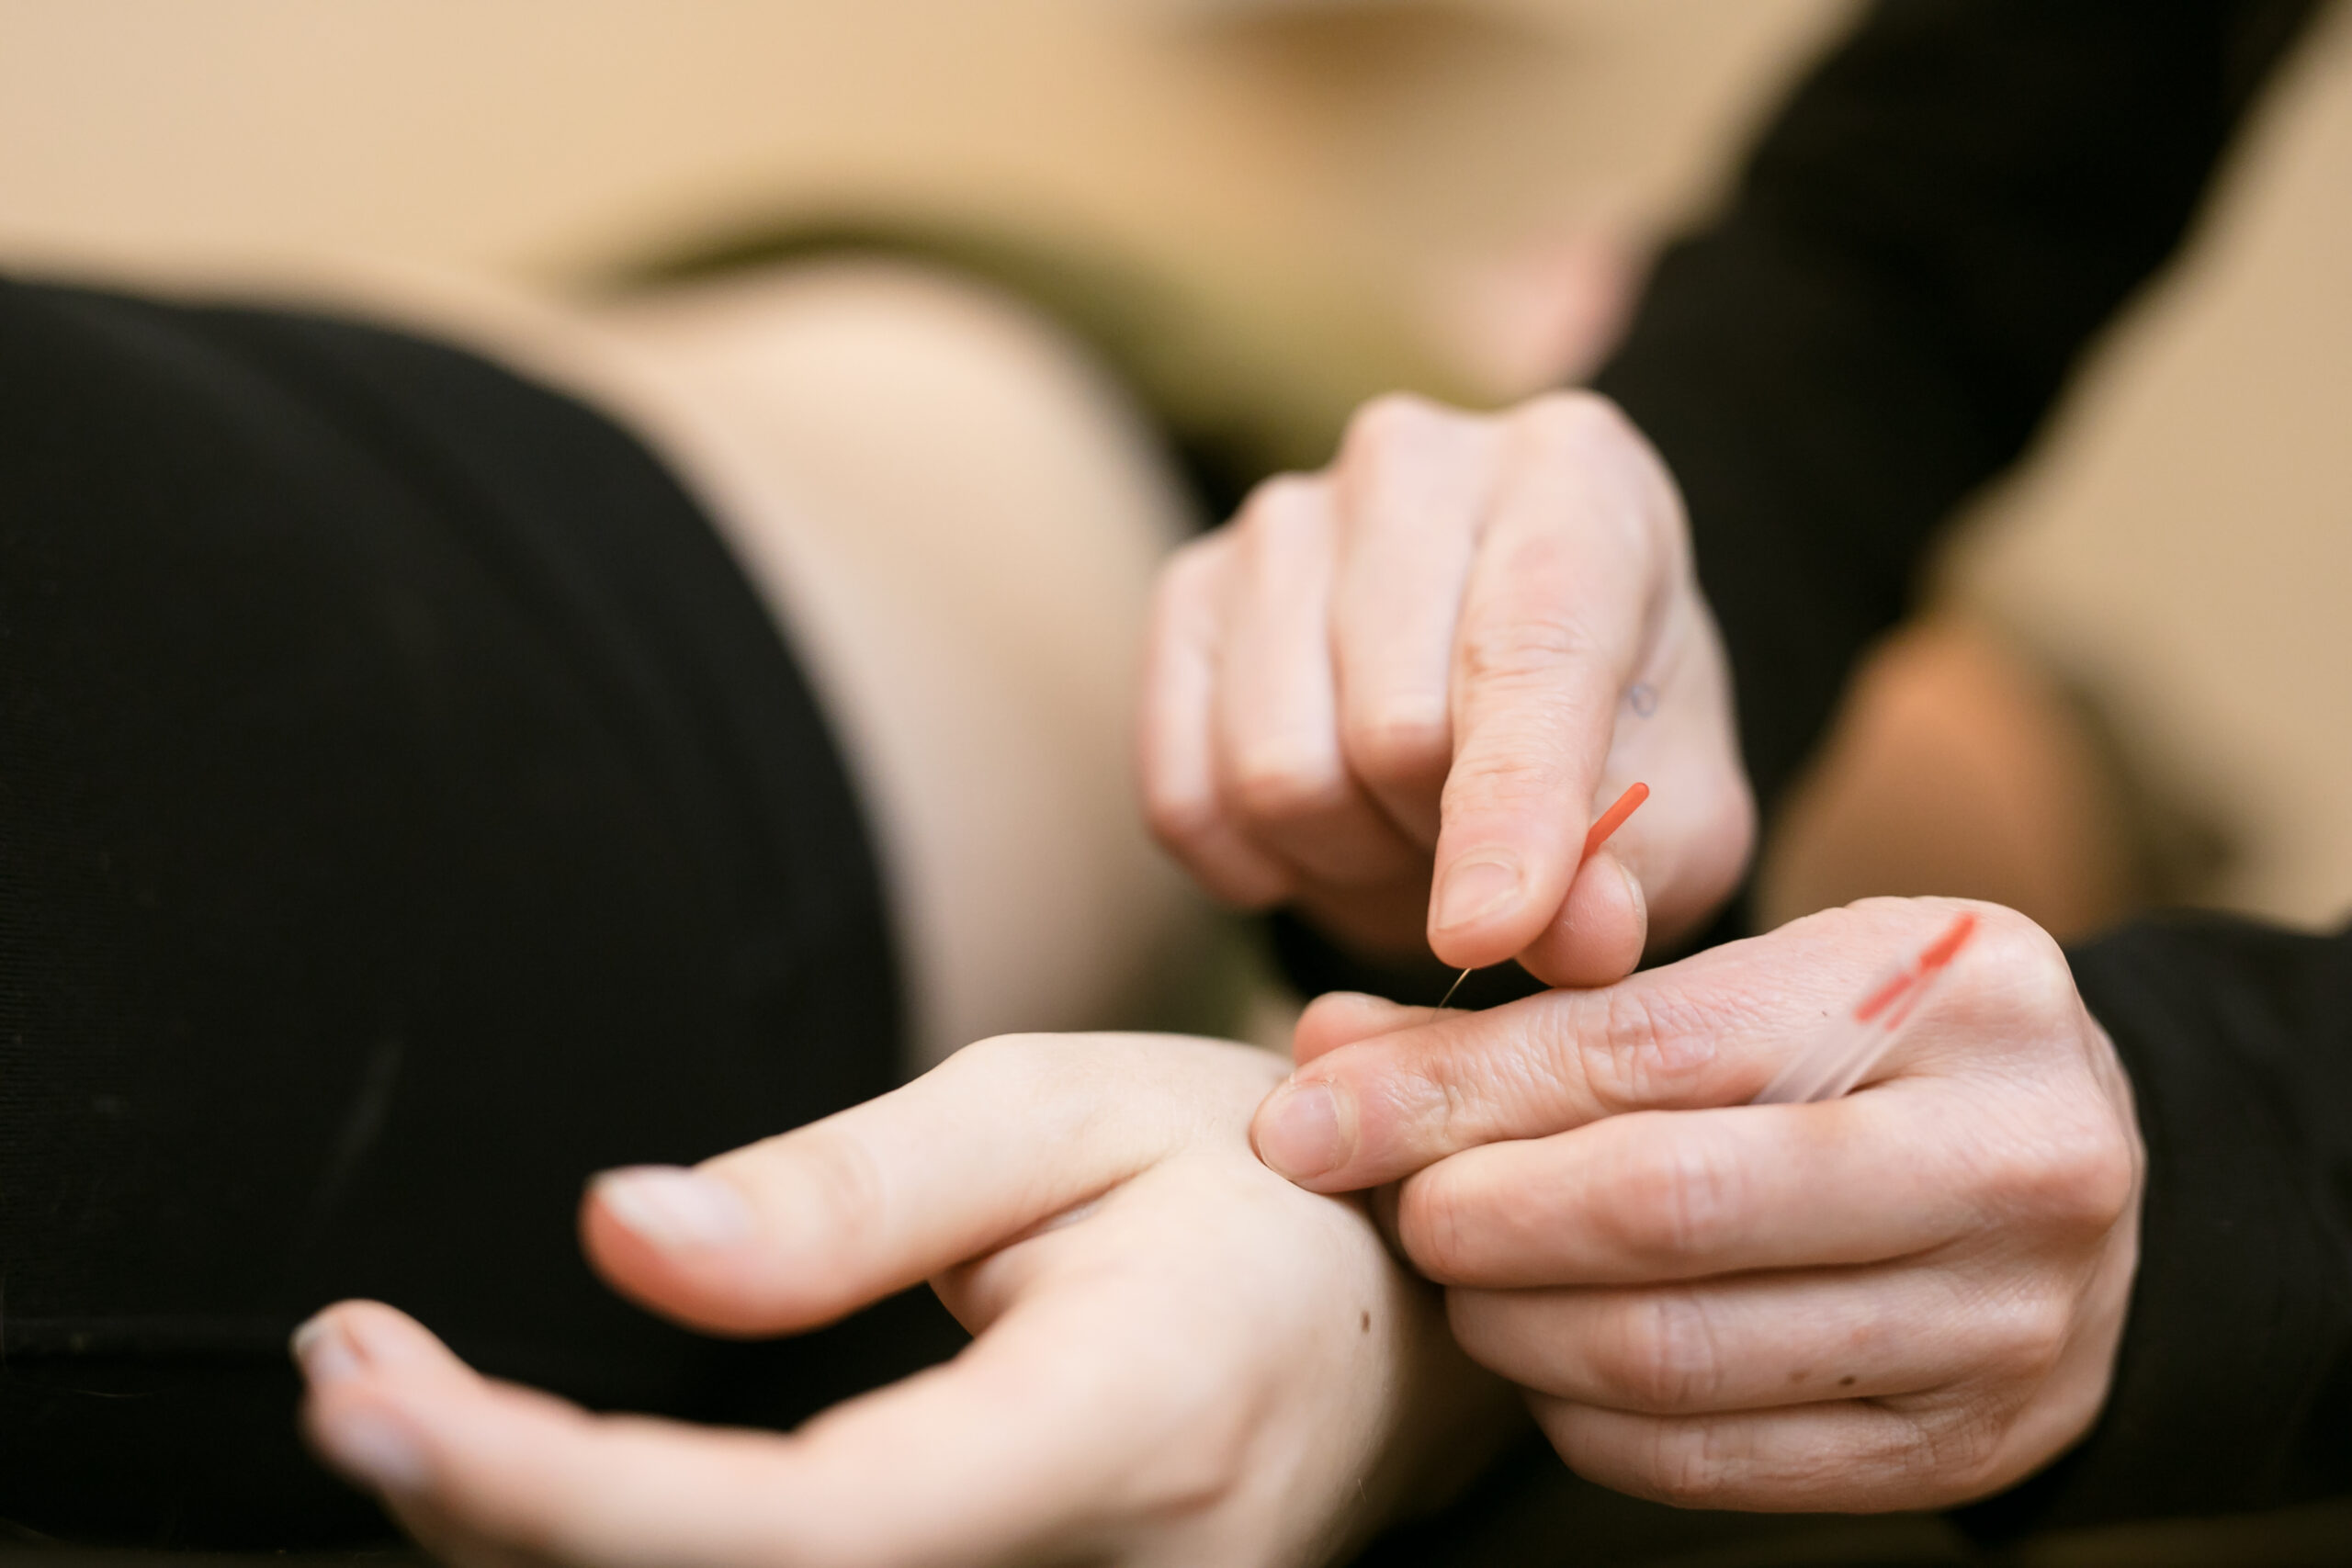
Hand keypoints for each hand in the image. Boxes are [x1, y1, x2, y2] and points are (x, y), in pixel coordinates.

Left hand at [294, 1034, 1514, 1567]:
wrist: (1399, 1324)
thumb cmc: (1243, 1185)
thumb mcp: (1061, 1110)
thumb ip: (848, 1193)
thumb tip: (616, 1238)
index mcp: (1130, 1427)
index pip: (808, 1527)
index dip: (557, 1492)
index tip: (367, 1386)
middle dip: (498, 1523)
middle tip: (351, 1377)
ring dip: (550, 1552)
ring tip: (413, 1412)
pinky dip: (651, 1566)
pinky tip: (552, 1488)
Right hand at [1138, 391, 1752, 984]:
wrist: (1505, 693)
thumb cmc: (1613, 737)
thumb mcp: (1677, 818)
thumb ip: (1639, 872)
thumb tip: (1575, 935)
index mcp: (1573, 475)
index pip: (1526, 651)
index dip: (1509, 807)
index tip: (1489, 931)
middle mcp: (1412, 460)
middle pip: (1391, 731)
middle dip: (1442, 844)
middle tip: (1485, 851)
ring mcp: (1282, 519)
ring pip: (1277, 775)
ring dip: (1350, 859)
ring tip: (1410, 831)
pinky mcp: (1187, 592)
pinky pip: (1185, 799)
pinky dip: (1255, 866)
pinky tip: (1324, 831)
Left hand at [1250, 899, 2143, 1511]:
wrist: (2078, 1171)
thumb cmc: (1881, 1049)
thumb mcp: (1756, 980)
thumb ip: (1545, 1017)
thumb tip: (1324, 1061)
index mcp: (1962, 988)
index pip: (1647, 1045)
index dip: (1449, 1091)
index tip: (1310, 1118)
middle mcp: (2013, 1154)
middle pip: (1665, 1205)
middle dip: (1475, 1214)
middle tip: (1397, 1212)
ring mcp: (2006, 1319)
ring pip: (1677, 1351)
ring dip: (1516, 1326)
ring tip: (1461, 1281)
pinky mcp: (1967, 1444)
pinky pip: (1718, 1460)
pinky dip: (1588, 1422)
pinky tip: (1547, 1364)